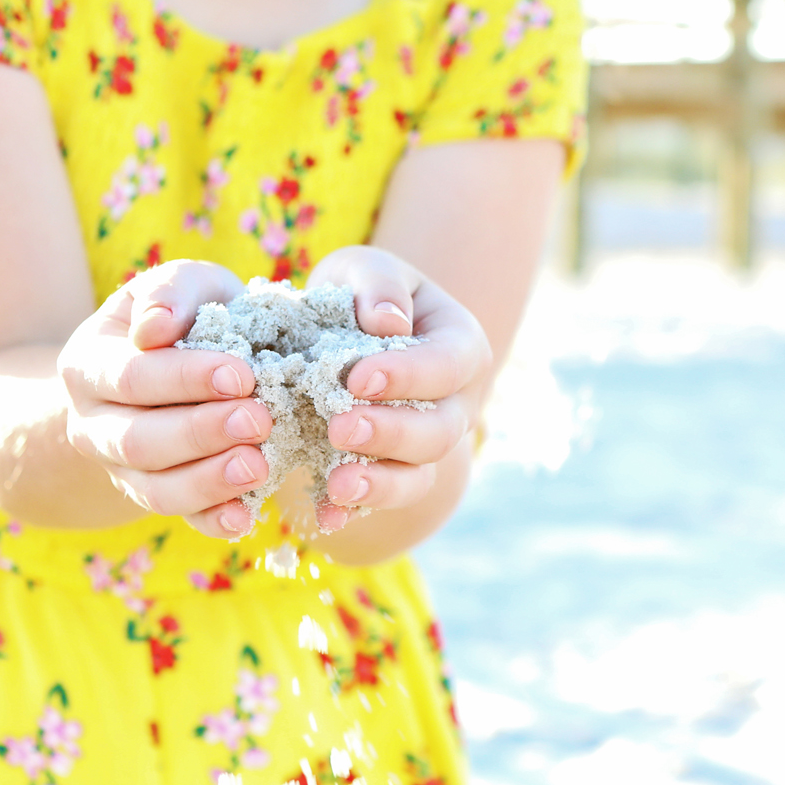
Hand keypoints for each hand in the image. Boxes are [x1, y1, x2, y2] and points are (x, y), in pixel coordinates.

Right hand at [57, 260, 270, 538]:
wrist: (178, 360)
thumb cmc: (185, 315)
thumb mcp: (179, 285)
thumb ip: (170, 292)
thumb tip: (155, 328)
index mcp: (88, 365)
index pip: (132, 378)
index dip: (186, 379)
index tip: (242, 375)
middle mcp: (93, 425)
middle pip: (138, 441)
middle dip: (201, 433)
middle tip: (260, 420)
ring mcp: (121, 469)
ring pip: (155, 489)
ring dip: (209, 481)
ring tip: (259, 466)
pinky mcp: (156, 496)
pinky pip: (181, 518)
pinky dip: (212, 520)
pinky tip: (245, 515)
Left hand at [307, 245, 492, 533]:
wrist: (344, 338)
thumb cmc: (360, 296)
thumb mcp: (364, 269)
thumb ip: (377, 283)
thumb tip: (389, 322)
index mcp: (460, 347)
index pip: (446, 365)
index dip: (407, 375)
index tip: (356, 378)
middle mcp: (456, 404)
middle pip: (438, 431)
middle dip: (390, 433)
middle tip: (339, 428)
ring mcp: (427, 447)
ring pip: (418, 476)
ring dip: (378, 483)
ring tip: (337, 484)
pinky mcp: (393, 475)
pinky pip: (382, 502)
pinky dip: (353, 512)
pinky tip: (324, 516)